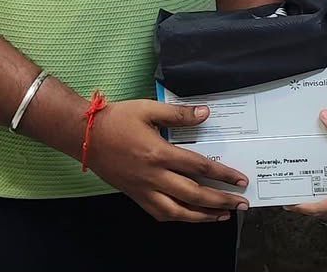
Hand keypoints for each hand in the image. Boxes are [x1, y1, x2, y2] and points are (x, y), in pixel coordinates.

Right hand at [86, 100, 249, 221]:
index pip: (199, 167)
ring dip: (203, 216)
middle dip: (221, 200)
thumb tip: (205, 114)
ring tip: (222, 215)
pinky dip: (179, 218)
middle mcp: (154, 177)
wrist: (85, 136)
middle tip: (241, 203)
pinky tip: (190, 216)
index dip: (222, 174)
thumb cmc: (117, 119)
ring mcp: (144, 190)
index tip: (240, 180)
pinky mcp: (135, 196)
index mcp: (159, 153)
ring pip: (178, 212)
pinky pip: (160, 214)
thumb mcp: (149, 109)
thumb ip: (178, 114)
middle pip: (194, 194)